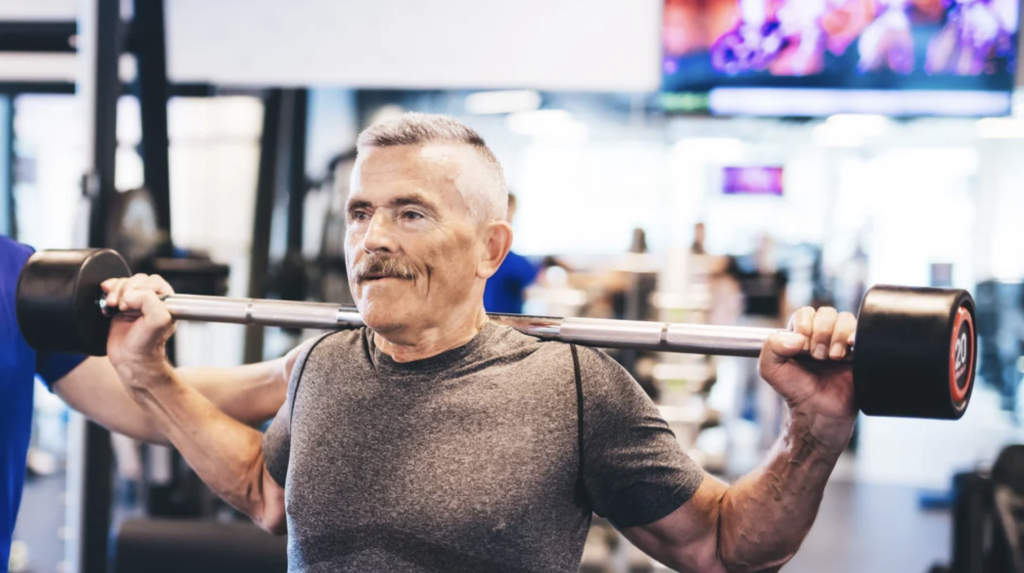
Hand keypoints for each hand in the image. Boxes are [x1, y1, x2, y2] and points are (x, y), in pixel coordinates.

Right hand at [101, 274, 176, 384]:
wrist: (131, 361)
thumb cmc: (147, 345)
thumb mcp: (158, 320)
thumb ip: (149, 300)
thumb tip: (130, 293)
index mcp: (165, 301)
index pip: (153, 280)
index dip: (140, 289)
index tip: (132, 303)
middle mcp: (152, 300)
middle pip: (137, 279)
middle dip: (125, 289)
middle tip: (122, 306)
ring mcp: (135, 303)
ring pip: (124, 283)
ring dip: (115, 291)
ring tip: (113, 306)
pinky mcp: (120, 307)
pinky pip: (114, 289)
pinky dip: (108, 291)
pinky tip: (108, 301)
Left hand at [760, 307, 856, 450]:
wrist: (818, 413)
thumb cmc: (795, 391)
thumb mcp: (770, 369)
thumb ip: (771, 346)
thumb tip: (796, 337)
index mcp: (801, 334)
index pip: (805, 313)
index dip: (804, 326)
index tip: (802, 347)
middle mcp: (822, 335)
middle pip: (827, 313)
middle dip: (821, 333)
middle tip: (818, 356)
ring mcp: (842, 343)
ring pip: (845, 319)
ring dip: (837, 336)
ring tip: (833, 358)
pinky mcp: (859, 353)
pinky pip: (863, 332)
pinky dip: (855, 335)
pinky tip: (850, 347)